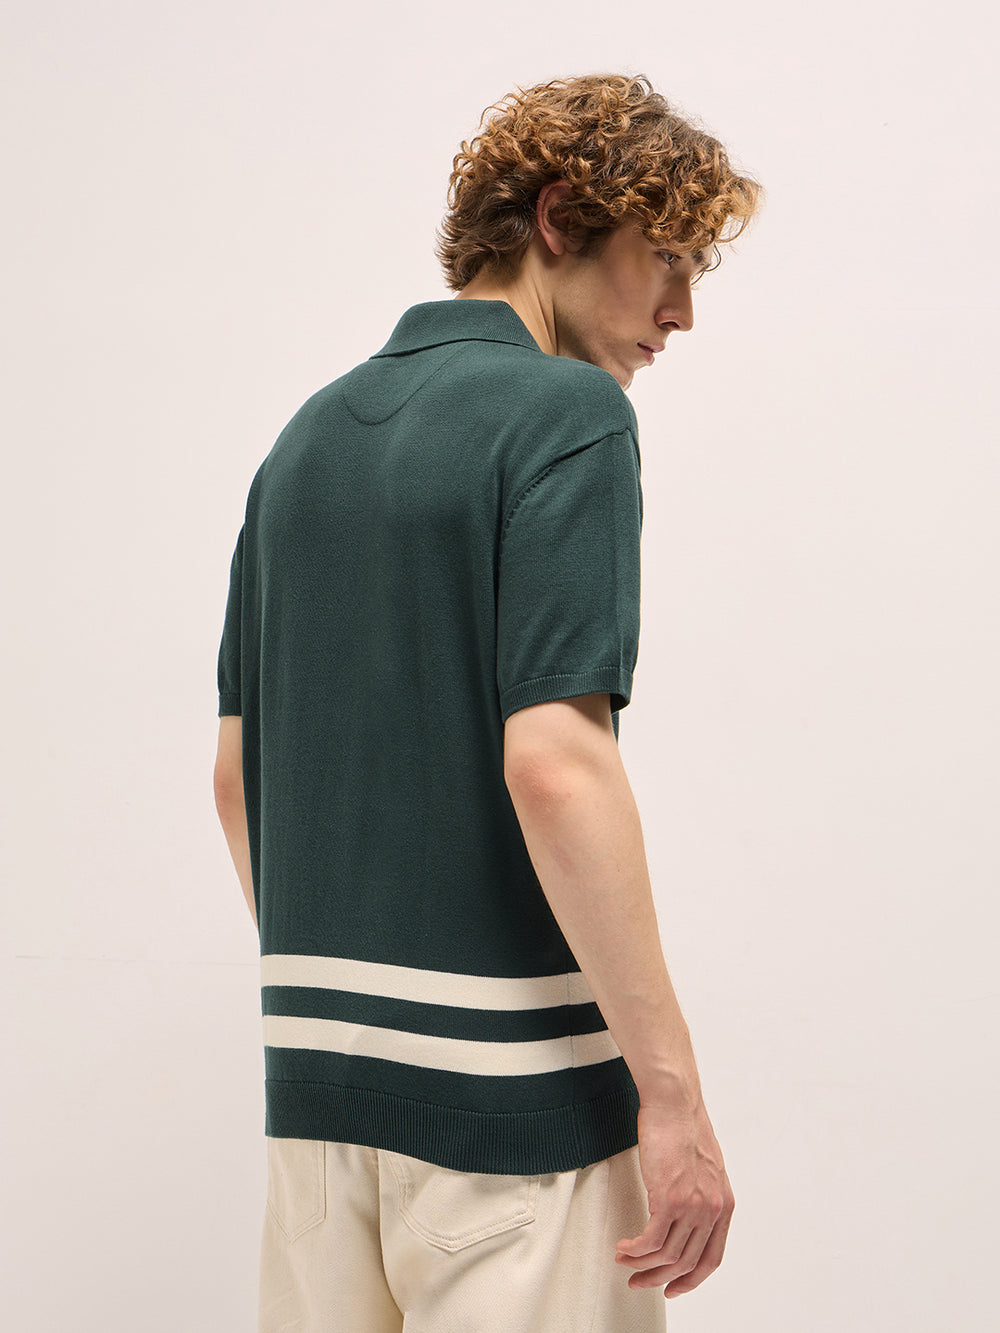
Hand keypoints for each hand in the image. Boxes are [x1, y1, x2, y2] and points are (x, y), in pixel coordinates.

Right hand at [615, 1101, 734, 1298]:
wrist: (674, 1102)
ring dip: (641, 1265)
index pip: (711, 1259)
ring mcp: (692, 1206)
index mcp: (723, 1205)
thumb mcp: (705, 1167)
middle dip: (659, 1278)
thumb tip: (685, 1216)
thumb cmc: (684, 1126)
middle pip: (686, 1263)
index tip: (672, 1286)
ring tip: (624, 1260)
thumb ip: (702, 1194)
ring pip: (666, 1256)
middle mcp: (712, 1210)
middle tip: (639, 1281)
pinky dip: (634, 1249)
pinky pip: (650, 1240)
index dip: (690, 1279)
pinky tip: (623, 1246)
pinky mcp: (669, 1198)